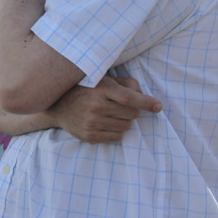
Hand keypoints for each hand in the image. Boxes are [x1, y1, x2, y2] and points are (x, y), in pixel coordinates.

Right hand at [46, 76, 161, 142]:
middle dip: (132, 111)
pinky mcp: (89, 136)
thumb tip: (142, 93)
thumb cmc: (86, 90)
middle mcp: (96, 106)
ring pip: (126, 127)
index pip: (128, 97)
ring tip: (112, 114)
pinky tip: (106, 123)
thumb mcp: (104, 80)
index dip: (146, 102)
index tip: (158, 106)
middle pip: (131, 114)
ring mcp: (92, 122)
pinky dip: (117, 131)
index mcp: (101, 88)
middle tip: (121, 106)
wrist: (59, 106)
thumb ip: (125, 84)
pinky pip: (117, 137)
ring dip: (124, 121)